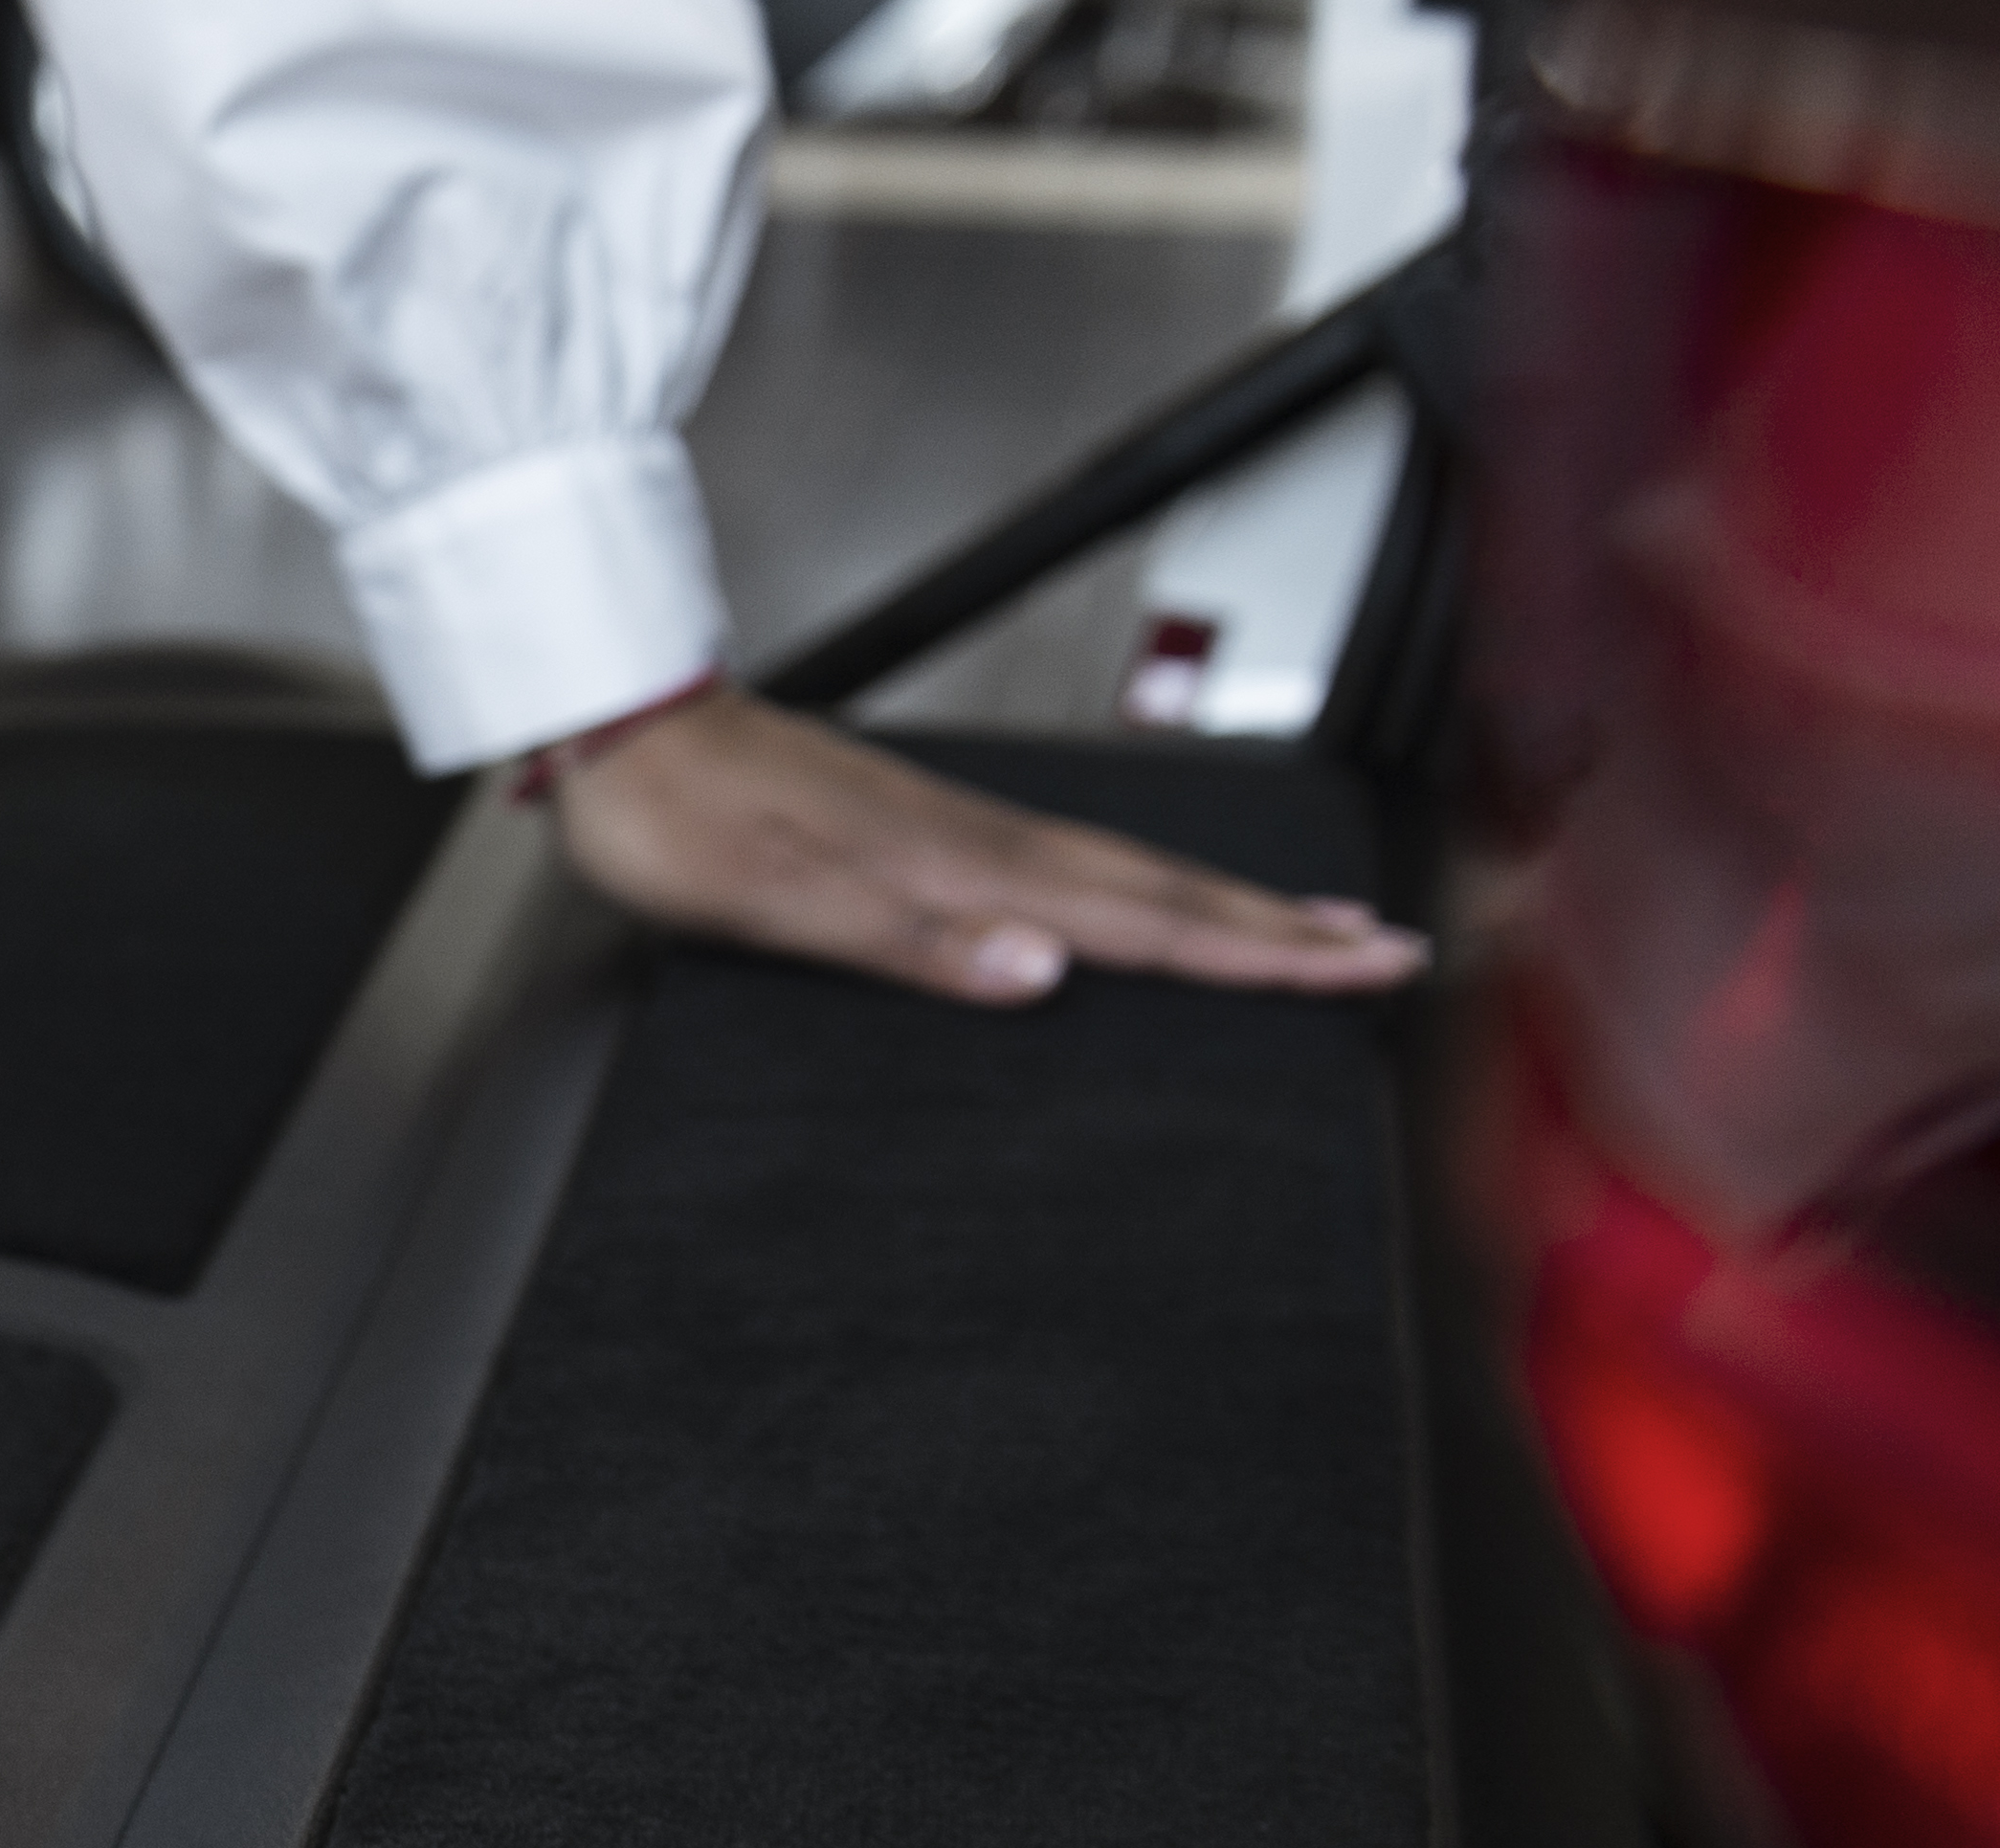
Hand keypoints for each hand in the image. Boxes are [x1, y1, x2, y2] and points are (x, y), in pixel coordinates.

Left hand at [546, 687, 1430, 1004]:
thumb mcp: (775, 900)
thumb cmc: (673, 816)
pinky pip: (1070, 866)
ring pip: (1126, 875)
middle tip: (1384, 950)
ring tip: (1309, 929)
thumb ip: (911, 942)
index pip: (1142, 920)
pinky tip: (1147, 906)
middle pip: (1163, 891)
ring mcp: (956, 829)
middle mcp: (975, 841)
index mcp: (958, 867)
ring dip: (1228, 906)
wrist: (615, 722)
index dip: (1255, 952)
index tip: (1355, 969)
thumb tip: (1039, 972)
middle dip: (1280, 928)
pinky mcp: (923, 826)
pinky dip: (1139, 890)